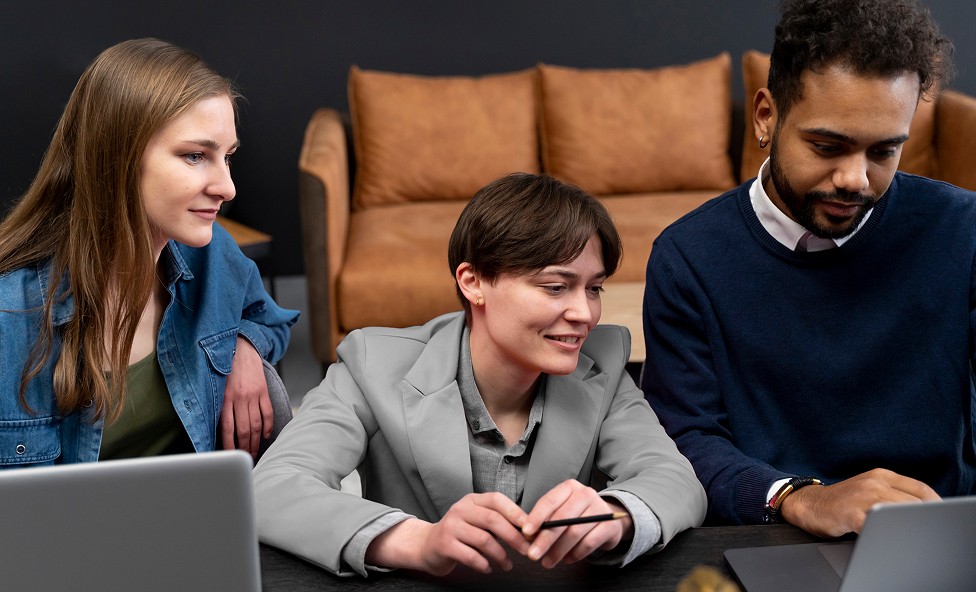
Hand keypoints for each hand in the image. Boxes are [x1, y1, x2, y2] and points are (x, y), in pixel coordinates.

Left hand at [220, 336, 271, 458]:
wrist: (240, 347)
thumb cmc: (225, 369)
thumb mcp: (217, 386)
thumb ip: (219, 405)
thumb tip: (218, 429)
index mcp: (225, 398)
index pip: (227, 428)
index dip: (228, 445)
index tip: (229, 456)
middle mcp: (239, 397)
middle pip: (243, 429)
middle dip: (245, 447)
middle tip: (246, 458)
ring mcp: (253, 394)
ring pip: (256, 424)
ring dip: (256, 441)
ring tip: (255, 451)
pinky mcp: (263, 390)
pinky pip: (267, 412)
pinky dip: (268, 426)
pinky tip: (266, 435)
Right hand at [365, 492, 529, 575]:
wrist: (427, 545)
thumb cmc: (459, 533)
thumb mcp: (476, 520)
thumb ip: (497, 521)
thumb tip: (527, 530)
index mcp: (472, 500)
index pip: (497, 500)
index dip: (516, 513)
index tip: (531, 528)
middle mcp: (461, 509)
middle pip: (493, 520)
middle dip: (514, 537)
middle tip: (526, 550)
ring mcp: (451, 526)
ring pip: (483, 540)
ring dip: (500, 555)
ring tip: (507, 565)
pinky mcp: (444, 544)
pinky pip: (470, 556)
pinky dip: (483, 564)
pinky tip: (488, 568)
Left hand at [521, 479, 632, 567]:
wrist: (608, 518)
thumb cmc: (577, 515)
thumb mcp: (560, 511)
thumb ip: (545, 521)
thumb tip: (529, 536)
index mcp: (569, 487)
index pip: (550, 501)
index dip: (536, 517)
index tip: (526, 532)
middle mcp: (586, 494)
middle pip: (562, 518)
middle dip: (545, 539)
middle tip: (533, 555)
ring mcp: (600, 509)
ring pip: (574, 533)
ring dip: (558, 551)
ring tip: (547, 562)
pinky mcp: (610, 526)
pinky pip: (589, 543)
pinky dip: (575, 554)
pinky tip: (566, 559)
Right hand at [780, 468, 940, 536]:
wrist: (807, 503)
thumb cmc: (842, 502)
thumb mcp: (870, 489)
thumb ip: (894, 494)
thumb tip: (923, 510)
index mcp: (882, 475)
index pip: (921, 489)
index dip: (935, 506)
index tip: (937, 519)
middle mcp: (874, 482)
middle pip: (914, 502)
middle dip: (922, 519)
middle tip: (922, 530)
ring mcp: (862, 497)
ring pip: (898, 513)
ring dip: (906, 526)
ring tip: (907, 535)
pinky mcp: (851, 513)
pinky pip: (876, 526)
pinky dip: (884, 533)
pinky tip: (885, 537)